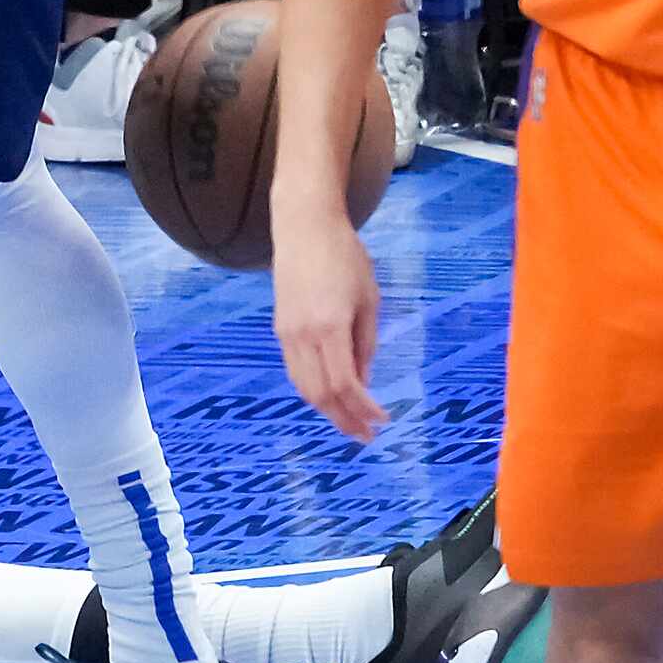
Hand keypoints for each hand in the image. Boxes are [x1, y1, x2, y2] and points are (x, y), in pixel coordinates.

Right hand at [272, 218, 387, 441]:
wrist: (304, 227)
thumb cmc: (345, 256)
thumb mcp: (369, 298)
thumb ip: (365, 342)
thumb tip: (364, 381)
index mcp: (330, 326)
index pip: (345, 383)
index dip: (363, 408)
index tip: (382, 420)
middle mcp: (302, 335)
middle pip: (320, 393)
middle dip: (344, 419)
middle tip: (366, 435)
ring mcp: (287, 333)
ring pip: (303, 386)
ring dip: (327, 410)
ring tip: (349, 422)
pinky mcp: (280, 328)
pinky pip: (295, 370)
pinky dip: (313, 390)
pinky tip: (330, 395)